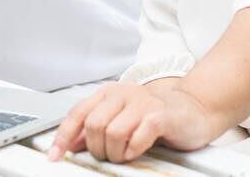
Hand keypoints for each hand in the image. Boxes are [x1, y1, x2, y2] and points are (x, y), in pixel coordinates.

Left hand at [49, 81, 214, 163]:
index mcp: (109, 93)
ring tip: (125, 154)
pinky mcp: (160, 116)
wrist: (194, 109)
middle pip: (93, 125)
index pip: (77, 113)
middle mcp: (123, 94)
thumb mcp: (121, 118)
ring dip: (115, 153)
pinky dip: (133, 150)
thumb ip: (96, 128)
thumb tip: (71, 144)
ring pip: (112, 133)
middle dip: (96, 148)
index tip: (55, 155)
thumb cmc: (156, 115)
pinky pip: (136, 138)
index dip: (64, 136)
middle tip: (109, 155)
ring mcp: (142, 103)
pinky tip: (138, 150)